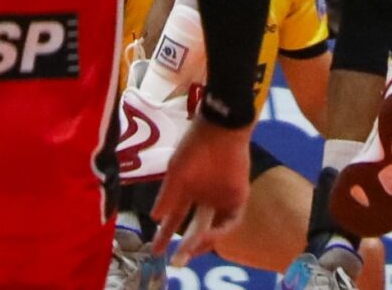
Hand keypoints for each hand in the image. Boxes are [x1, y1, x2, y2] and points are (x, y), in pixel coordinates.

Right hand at [148, 120, 250, 266]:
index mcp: (187, 191)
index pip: (175, 218)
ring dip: (203, 242)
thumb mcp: (176, 173)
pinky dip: (221, 231)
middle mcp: (203, 198)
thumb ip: (167, 196)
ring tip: (191, 248)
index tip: (155, 250)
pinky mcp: (238, 197)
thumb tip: (154, 217)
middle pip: (194, 228)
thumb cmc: (194, 148)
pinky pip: (231, 221)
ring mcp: (221, 199)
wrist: (220, 130)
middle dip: (186, 246)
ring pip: (213, 229)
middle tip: (177, 260)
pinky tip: (209, 236)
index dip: (164, 234)